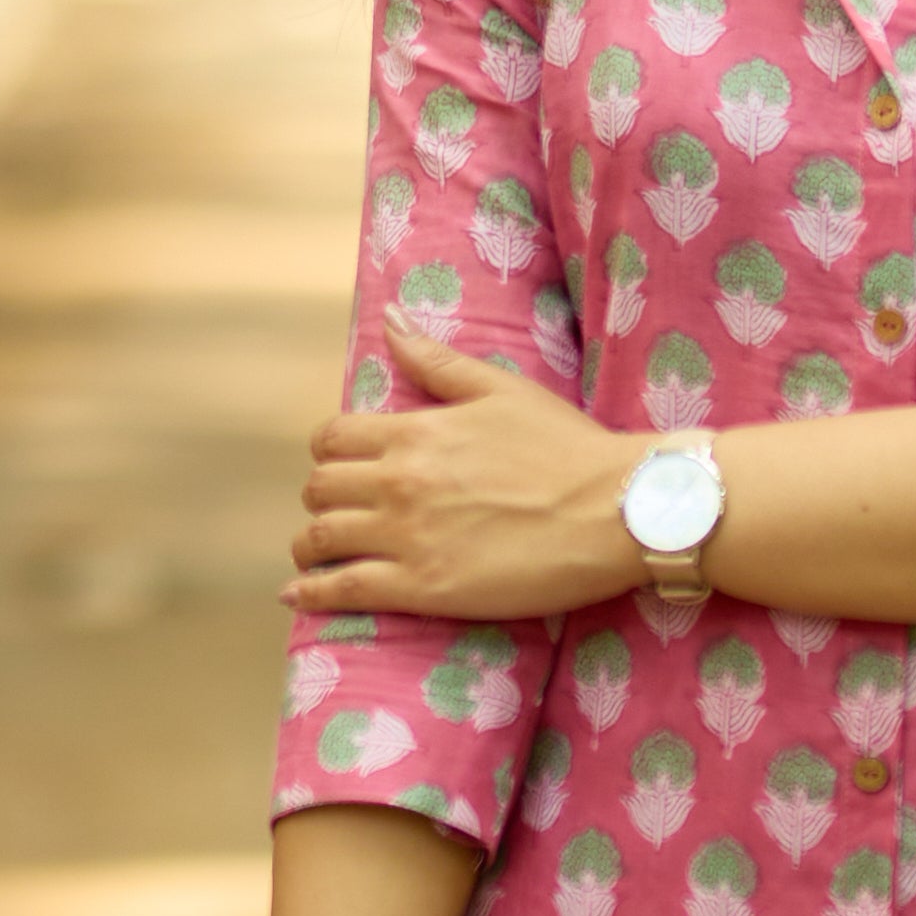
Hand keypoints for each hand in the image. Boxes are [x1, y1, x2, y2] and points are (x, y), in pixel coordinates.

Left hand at [285, 331, 647, 621]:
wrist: (615, 510)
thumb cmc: (567, 447)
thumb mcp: (501, 389)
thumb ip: (436, 360)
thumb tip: (389, 319)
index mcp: (414, 432)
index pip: (333, 439)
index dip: (330, 453)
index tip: (343, 466)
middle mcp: (398, 482)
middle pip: (320, 489)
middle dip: (322, 498)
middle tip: (339, 510)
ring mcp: (406, 537)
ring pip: (320, 540)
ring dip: (311, 546)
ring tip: (318, 554)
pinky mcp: (422, 588)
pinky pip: (344, 590)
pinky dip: (313, 594)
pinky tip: (299, 596)